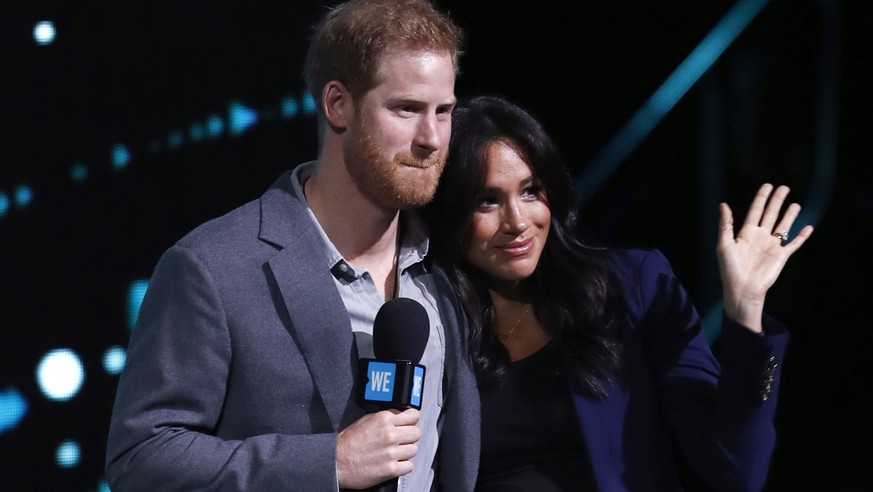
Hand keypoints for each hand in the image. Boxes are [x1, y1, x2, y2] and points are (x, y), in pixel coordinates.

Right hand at [336, 408, 420, 488]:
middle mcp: (390, 435)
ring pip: (414, 449)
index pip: (413, 415)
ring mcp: (391, 453)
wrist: (337, 462)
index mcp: (384, 419)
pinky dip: (403, 466)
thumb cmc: (348, 443)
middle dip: (410, 436)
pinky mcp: (391, 469)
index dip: (411, 420)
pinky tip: (394, 462)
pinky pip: (409, 466)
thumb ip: (386, 417)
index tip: (409, 424)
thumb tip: (401, 416)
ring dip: (406, 452)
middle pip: (417, 433)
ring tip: (395, 453)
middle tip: (402, 440)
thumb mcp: (366, 420)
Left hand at [717, 183, 813, 331]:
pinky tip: (808, 227)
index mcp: (746, 233)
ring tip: (795, 203)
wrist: (743, 289)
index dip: (761, 198)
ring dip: (789, 215)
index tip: (767, 186)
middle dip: (777, 201)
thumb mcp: (724, 244)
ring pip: (783, 226)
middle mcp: (760, 237)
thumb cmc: (730, 269)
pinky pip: (794, 244)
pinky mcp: (781, 256)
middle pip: (770, 215)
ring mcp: (771, 246)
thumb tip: (723, 205)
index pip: (755, 211)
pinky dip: (802, 236)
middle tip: (784, 187)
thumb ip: (726, 224)